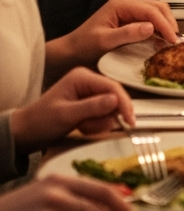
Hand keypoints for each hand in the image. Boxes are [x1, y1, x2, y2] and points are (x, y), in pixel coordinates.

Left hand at [10, 68, 134, 153]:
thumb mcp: (66, 115)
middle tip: (89, 128)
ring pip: (111, 108)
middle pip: (114, 97)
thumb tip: (117, 100)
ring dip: (99, 122)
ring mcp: (90, 92)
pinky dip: (96, 124)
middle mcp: (89, 81)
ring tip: (81, 127)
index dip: (123, 103)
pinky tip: (82, 127)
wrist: (26, 133)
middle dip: (105, 116)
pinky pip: (104, 114)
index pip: (112, 86)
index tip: (130, 120)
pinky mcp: (90, 103)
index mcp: (82, 77)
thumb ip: (92, 107)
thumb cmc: (41, 122)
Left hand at [49, 0, 177, 77]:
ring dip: (166, 25)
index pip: (151, 11)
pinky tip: (162, 39)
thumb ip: (127, 33)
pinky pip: (150, 19)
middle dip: (169, 23)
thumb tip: (151, 27)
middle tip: (176, 41)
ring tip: (172, 41)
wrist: (70, 52)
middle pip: (158, 8)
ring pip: (157, 12)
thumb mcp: (105, 42)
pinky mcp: (130, 18)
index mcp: (121, 4)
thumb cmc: (84, 47)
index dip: (165, 25)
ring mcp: (129, 9)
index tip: (173, 40)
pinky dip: (160, 28)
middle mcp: (127, 2)